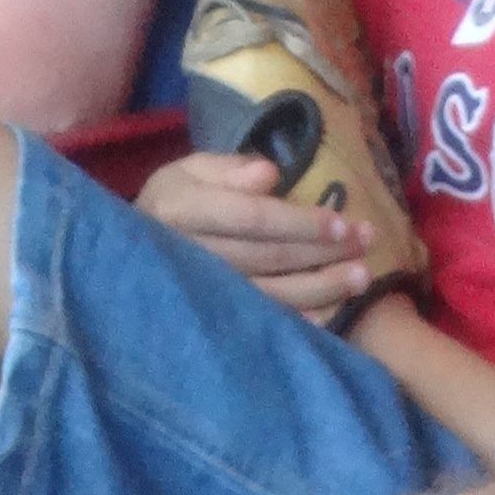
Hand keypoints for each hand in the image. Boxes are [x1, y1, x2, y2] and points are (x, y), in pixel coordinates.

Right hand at [137, 148, 375, 322]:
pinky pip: (266, 325)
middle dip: (323, 251)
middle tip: (366, 242)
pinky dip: (302, 322)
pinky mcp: (217, 324)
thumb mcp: (186, 172)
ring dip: (322, 288)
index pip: (252, 219)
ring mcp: (204, 297)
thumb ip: (226, 169)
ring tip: (362, 277)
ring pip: (272, 296)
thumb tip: (270, 173)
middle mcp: (191, 257)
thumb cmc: (171, 208)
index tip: (341, 223)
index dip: (300, 223)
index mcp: (181, 210)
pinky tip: (333, 313)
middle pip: (269, 257)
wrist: (128, 264)